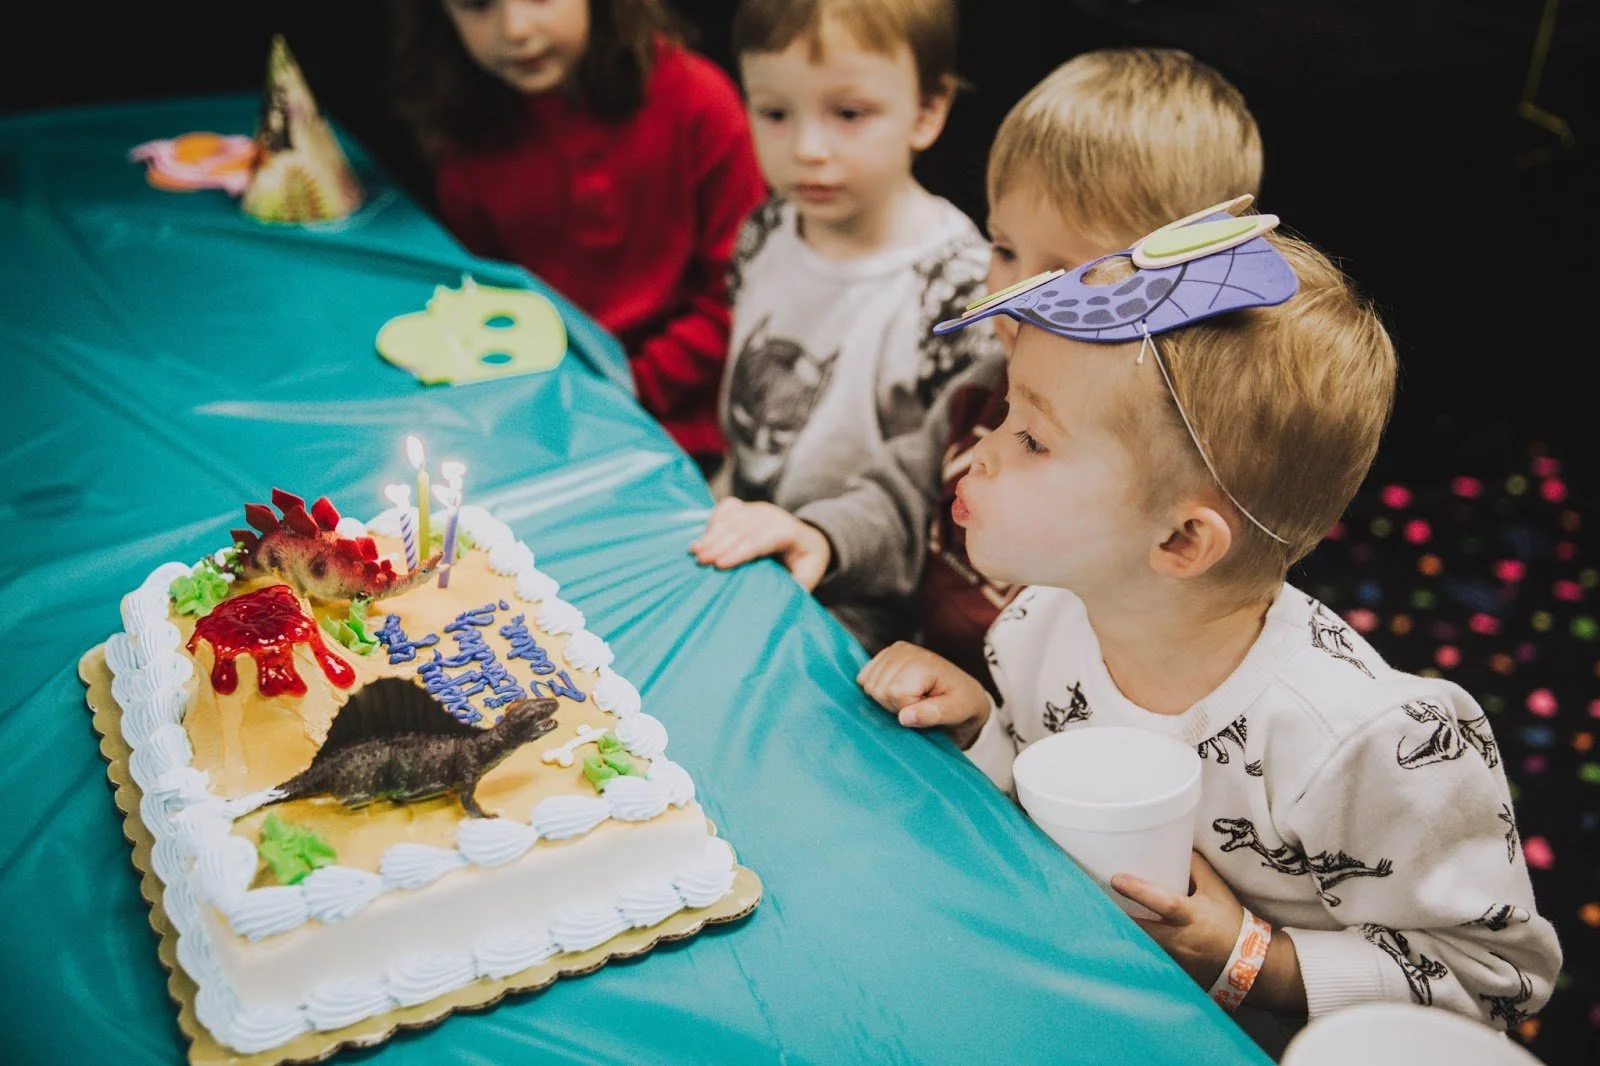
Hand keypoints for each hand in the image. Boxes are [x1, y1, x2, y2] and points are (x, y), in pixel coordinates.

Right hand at [689, 498, 831, 590]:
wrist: (808, 540)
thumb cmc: (804, 563)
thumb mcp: (808, 576)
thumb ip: (796, 585)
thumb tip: (779, 600)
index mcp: (789, 532)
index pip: (762, 539)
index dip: (740, 551)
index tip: (720, 565)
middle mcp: (773, 516)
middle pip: (743, 528)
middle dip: (720, 543)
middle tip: (700, 560)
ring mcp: (758, 510)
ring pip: (733, 517)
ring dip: (712, 533)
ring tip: (694, 550)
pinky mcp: (747, 508)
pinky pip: (727, 508)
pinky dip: (713, 521)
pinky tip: (701, 536)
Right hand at [857, 642, 990, 747]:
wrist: (963, 694)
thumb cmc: (962, 704)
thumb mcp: (957, 712)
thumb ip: (933, 714)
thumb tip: (904, 716)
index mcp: (924, 662)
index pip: (895, 693)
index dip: (908, 709)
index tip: (927, 708)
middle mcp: (906, 651)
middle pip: (878, 689)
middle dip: (895, 705)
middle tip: (919, 704)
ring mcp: (894, 651)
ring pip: (868, 685)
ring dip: (886, 699)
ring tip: (911, 698)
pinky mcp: (885, 655)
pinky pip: (863, 678)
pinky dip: (876, 689)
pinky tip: (896, 691)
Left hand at [1111, 851, 1244, 988]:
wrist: (1247, 962)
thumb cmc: (1229, 920)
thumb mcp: (1216, 889)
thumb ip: (1195, 866)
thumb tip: (1174, 844)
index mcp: (1192, 916)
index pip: (1163, 903)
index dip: (1138, 891)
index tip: (1116, 879)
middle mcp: (1180, 940)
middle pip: (1140, 929)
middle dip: (1118, 916)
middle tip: (1096, 899)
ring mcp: (1174, 960)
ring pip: (1140, 946)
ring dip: (1123, 932)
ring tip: (1102, 916)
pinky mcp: (1172, 972)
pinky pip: (1147, 958)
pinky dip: (1135, 947)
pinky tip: (1121, 937)